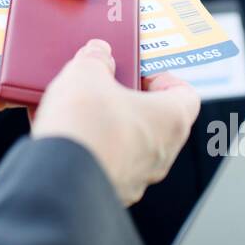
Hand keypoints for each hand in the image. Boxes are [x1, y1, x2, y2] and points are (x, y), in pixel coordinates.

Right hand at [32, 39, 200, 205]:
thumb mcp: (85, 73)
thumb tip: (97, 53)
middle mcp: (162, 153)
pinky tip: (66, 135)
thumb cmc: (85, 128)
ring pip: (130, 144)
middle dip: (129, 100)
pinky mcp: (112, 191)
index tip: (139, 71)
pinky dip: (92, 148)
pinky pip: (107, 162)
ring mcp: (138, 177)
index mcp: (170, 119)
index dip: (163, 78)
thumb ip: (95, 58)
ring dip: (109, 126)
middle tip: (105, 86)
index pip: (186, 95)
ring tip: (79, 110)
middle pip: (156, 119)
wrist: (58, 178)